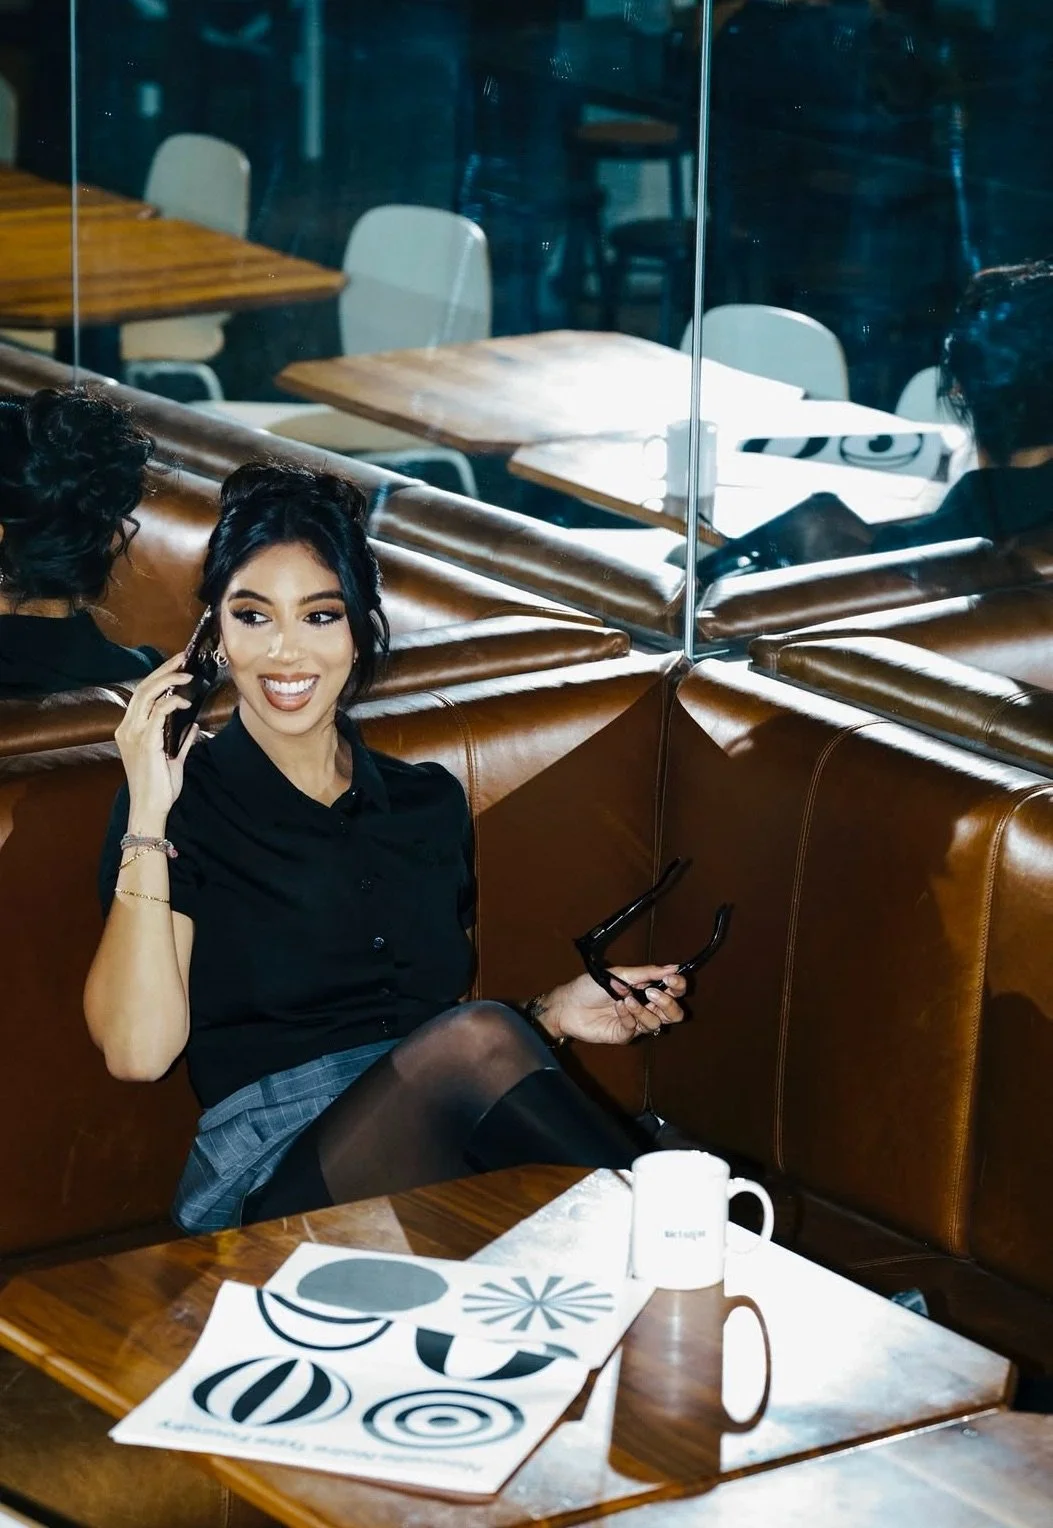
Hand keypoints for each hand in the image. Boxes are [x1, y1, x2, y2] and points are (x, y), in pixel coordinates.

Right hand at [114, 655, 198, 826]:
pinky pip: (157, 713)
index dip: (159, 676)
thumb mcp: (173, 759)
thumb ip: (181, 740)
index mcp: (130, 730)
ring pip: (147, 695)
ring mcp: (134, 734)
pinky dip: (172, 703)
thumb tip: (194, 725)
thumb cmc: (160, 787)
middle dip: (164, 670)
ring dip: (169, 681)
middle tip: (184, 658)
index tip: (178, 665)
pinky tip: (185, 701)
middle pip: (143, 688)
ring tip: (188, 674)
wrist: (151, 808)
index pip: (142, 694)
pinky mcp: (145, 742)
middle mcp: (127, 728)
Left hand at [539, 966, 686, 1046]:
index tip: (672, 979)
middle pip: (674, 1012)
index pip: (673, 990)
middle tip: (651, 993)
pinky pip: (636, 1028)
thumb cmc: (589, 987)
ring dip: (643, 1010)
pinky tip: (618, 1007)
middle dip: (668, 1003)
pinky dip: (629, 1016)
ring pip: (657, 1023)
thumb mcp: (620, 974)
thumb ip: (647, 973)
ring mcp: (636, 1021)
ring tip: (627, 999)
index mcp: (646, 988)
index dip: (678, 986)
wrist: (568, 1004)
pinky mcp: (625, 1034)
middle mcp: (645, 1006)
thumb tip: (673, 967)